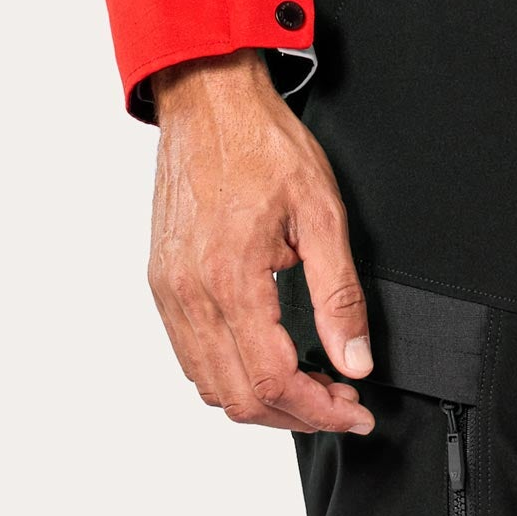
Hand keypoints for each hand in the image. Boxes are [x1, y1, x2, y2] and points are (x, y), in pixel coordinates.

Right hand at [147, 50, 375, 433]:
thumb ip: (339, 293)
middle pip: (238, 397)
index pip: (273, 380)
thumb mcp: (321, 211)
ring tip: (309, 385)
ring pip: (209, 385)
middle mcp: (190, 294)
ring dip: (261, 399)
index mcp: (231, 278)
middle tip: (339, 402)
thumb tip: (353, 360)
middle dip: (294, 414)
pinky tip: (265, 358)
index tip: (354, 410)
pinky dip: (229, 373)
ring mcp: (169, 292)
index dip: (319, 410)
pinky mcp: (162, 283)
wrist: (208, 101)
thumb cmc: (263, 144)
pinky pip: (189, 355)